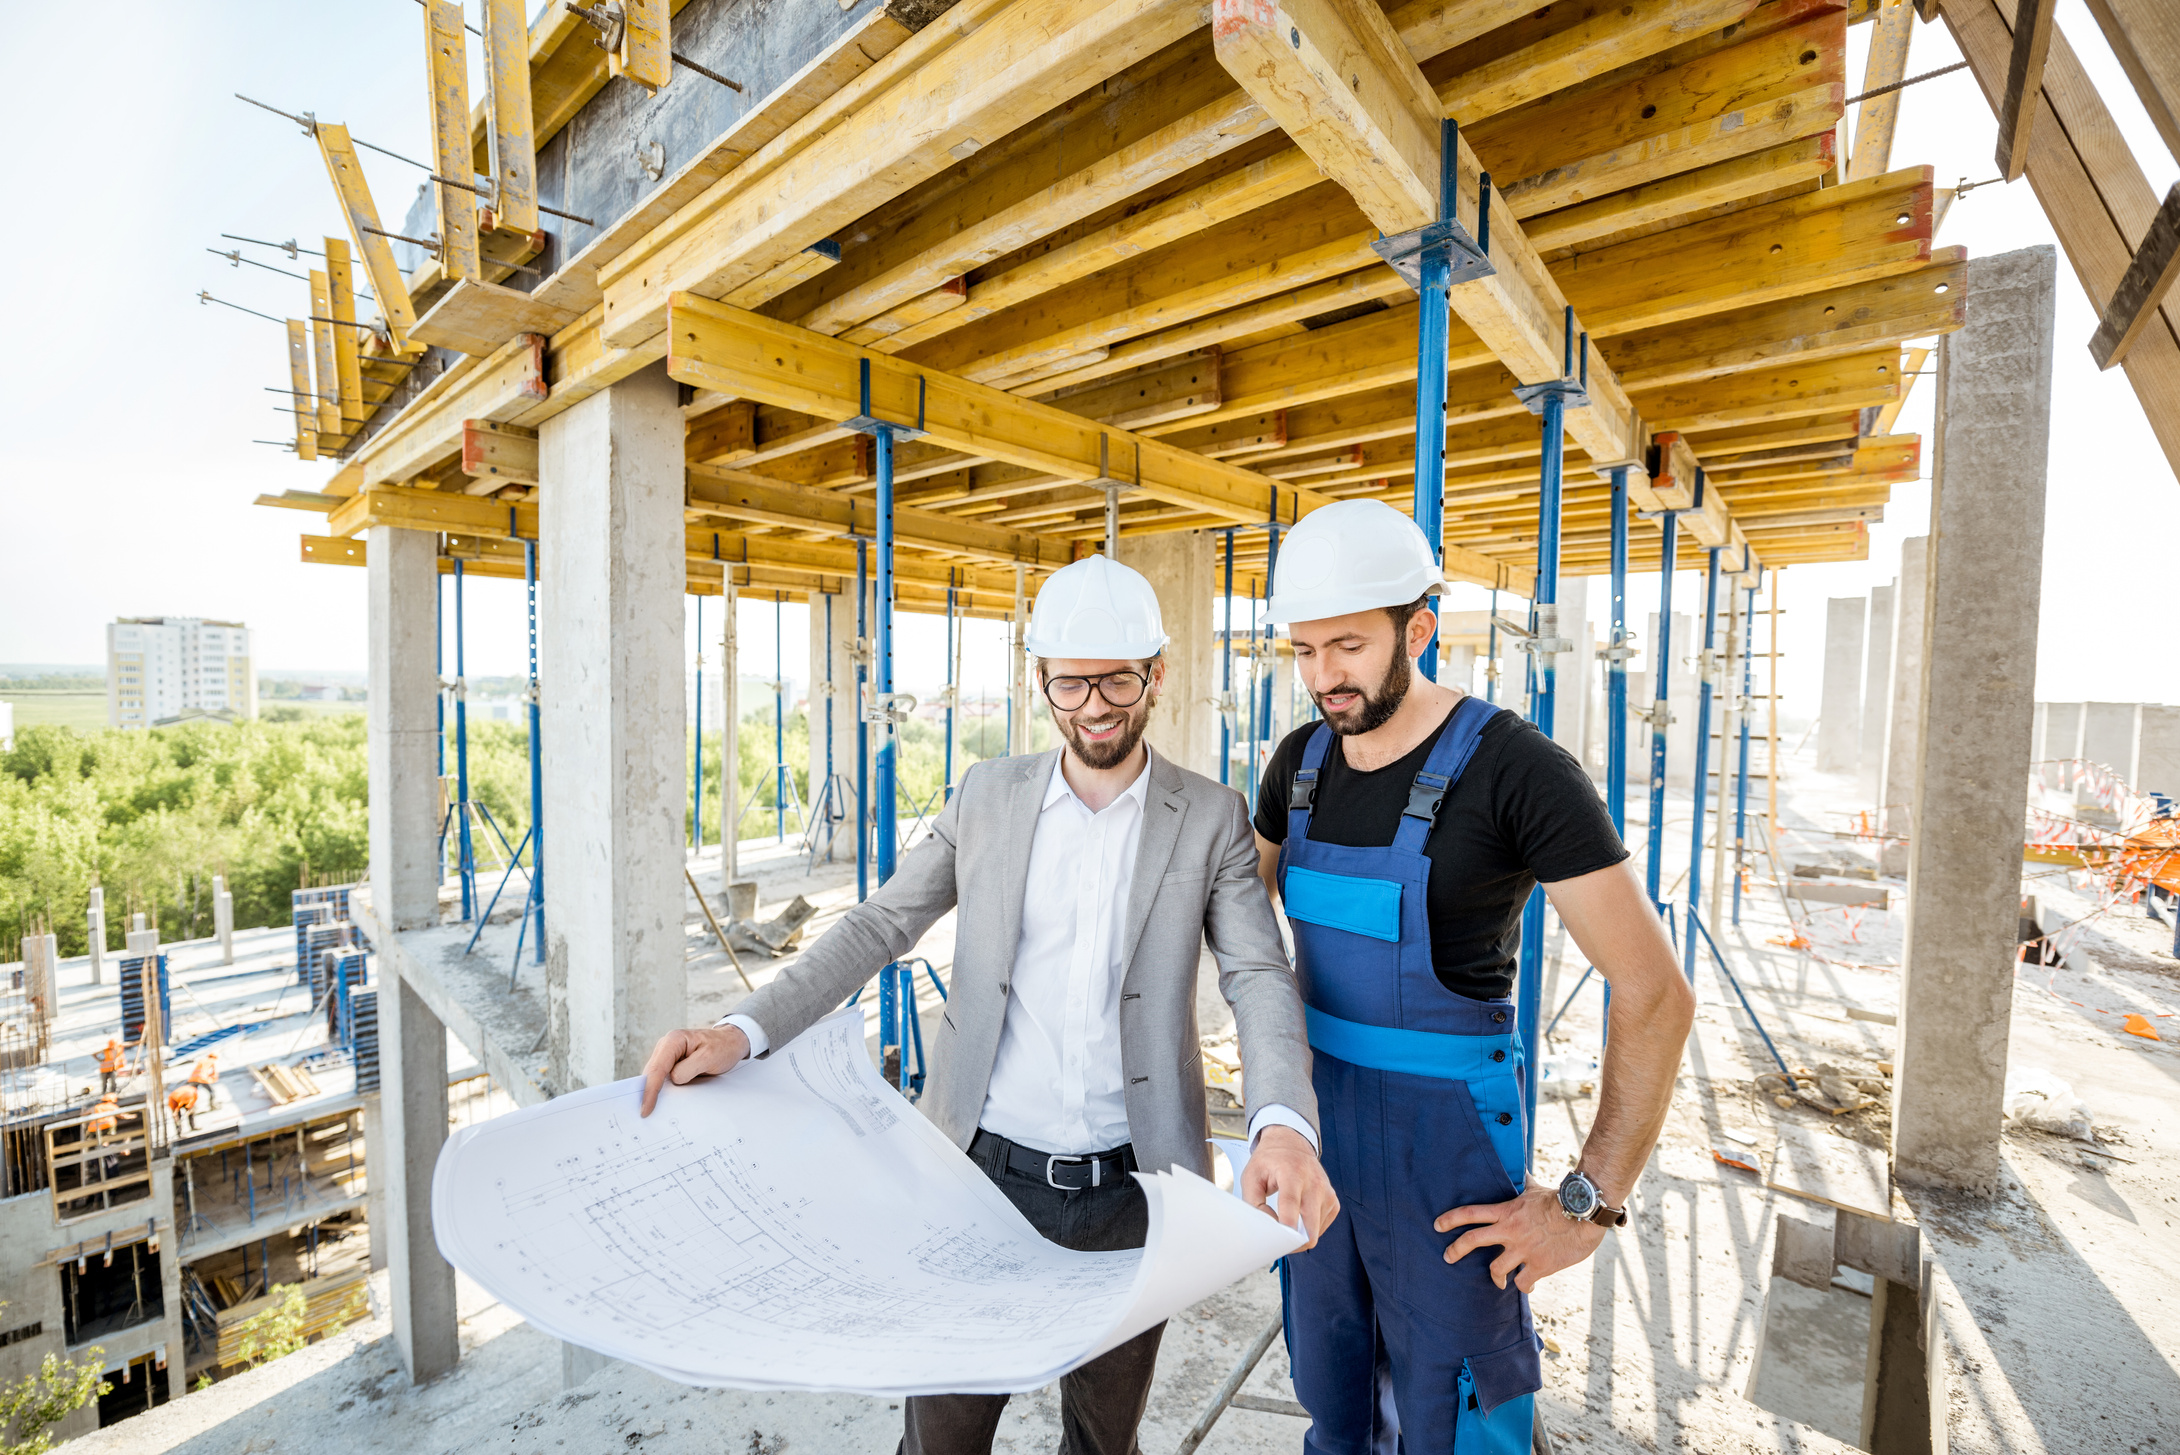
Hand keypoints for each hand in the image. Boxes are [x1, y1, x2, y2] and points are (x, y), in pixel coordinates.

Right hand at [639, 1025, 750, 1116]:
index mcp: (673, 1041)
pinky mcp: (672, 1063)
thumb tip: (673, 1080)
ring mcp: (667, 1054)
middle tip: (644, 1114)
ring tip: (649, 1110)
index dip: (650, 1090)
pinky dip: (662, 1089)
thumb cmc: (722, 1048)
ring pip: (654, 1076)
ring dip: (653, 1091)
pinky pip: (662, 1077)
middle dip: (646, 1092)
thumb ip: (688, 1069)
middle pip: (651, 1072)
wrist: (731, 1042)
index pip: (657, 1068)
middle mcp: (666, 1046)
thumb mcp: (708, 1058)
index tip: (646, 1109)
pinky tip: (662, 1101)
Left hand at [1242, 1126, 1339, 1251]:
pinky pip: (1322, 1226)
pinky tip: (1299, 1216)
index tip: (1278, 1243)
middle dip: (1294, 1241)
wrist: (1291, 1143)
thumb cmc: (1269, 1161)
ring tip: (1286, 1221)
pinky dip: (1310, 1227)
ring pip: (1315, 1231)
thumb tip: (1270, 1228)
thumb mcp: (1251, 1177)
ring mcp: (1327, 1192)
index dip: (1286, 1229)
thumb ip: (1254, 1204)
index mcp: (1292, 1173)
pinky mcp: (1333, 1201)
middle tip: (1279, 1241)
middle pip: (1310, 1226)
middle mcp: (1314, 1183)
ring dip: (1300, 1233)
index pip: (1291, 1205)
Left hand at [1437, 1186, 1607, 1291]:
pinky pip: (1523, 1283)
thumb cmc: (1560, 1199)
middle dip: (1455, 1250)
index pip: (1470, 1213)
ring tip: (1499, 1281)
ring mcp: (1523, 1250)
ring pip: (1496, 1270)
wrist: (1584, 1214)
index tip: (1437, 1225)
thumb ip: (1521, 1181)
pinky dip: (1524, 1286)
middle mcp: (1510, 1231)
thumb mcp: (1534, 1188)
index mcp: (1506, 1212)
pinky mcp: (1539, 1266)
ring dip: (1496, 1277)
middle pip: (1473, 1241)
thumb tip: (1517, 1165)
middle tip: (1447, 1257)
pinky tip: (1527, 1285)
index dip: (1450, 1219)